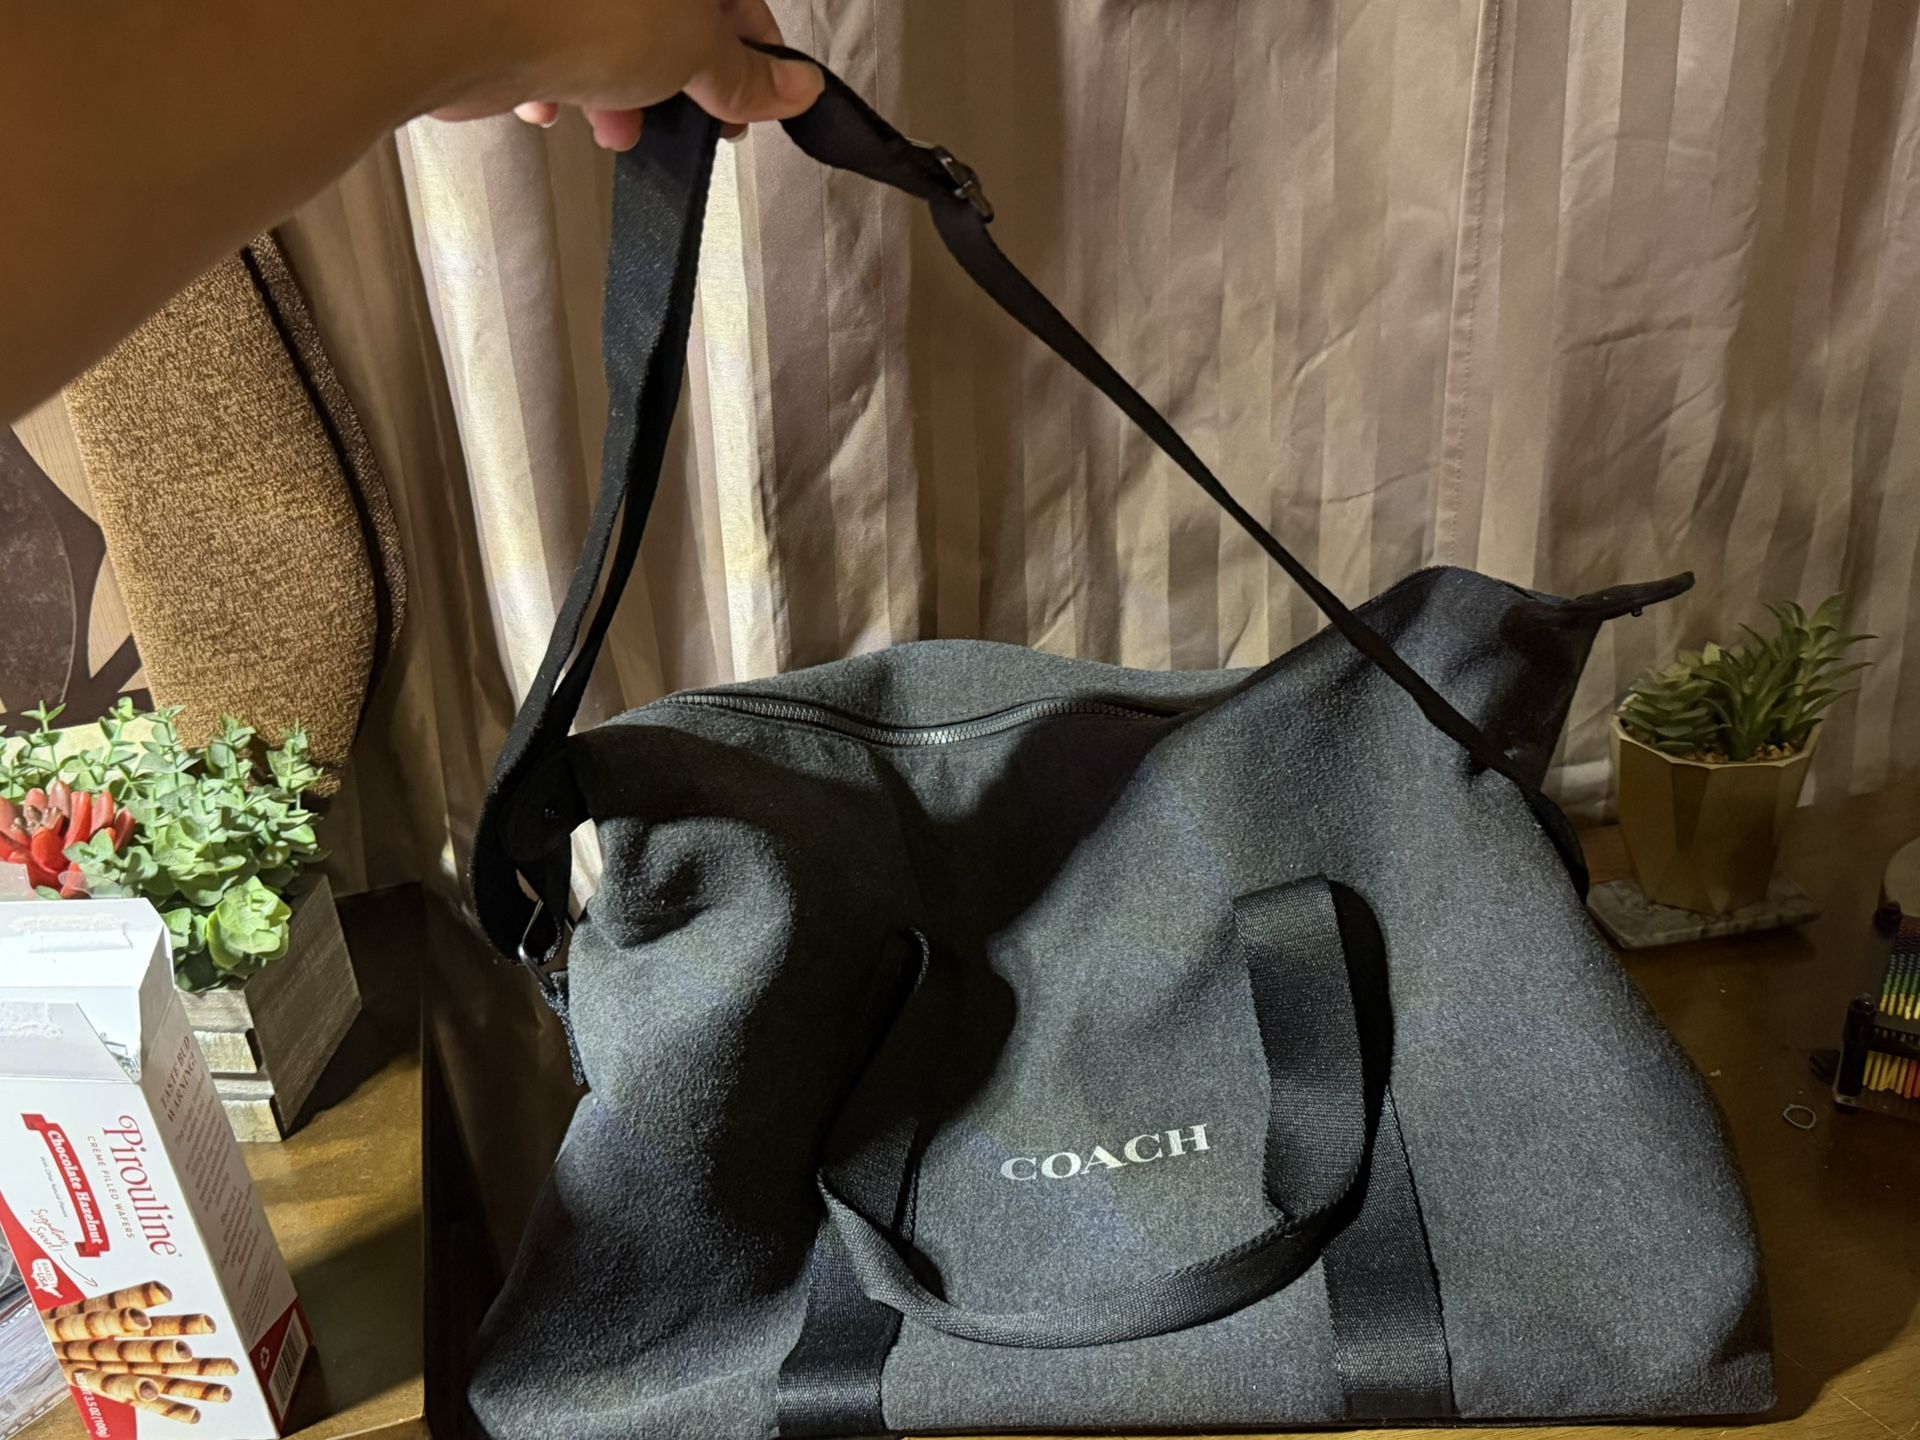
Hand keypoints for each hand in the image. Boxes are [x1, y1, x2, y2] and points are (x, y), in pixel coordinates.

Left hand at [432, 0, 821, 149]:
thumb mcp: (695, 48)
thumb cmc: (585, 12)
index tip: (753, 104)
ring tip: (614, 129)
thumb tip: (798, 87)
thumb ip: (745, 74)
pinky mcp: (511, 12)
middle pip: (668, 16)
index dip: (751, 51)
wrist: (462, 22)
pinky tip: (551, 106)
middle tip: (688, 125)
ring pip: (606, 34)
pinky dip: (555, 80)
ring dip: (617, 91)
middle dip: (677, 79)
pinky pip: (545, 43)